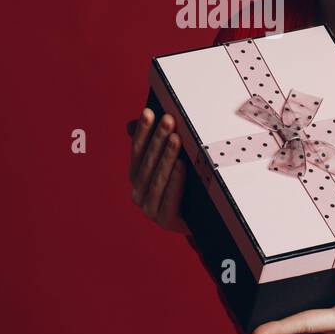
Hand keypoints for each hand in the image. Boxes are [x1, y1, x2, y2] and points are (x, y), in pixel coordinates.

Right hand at [126, 107, 189, 234]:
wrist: (204, 219)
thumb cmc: (186, 186)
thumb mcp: (170, 162)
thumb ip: (153, 144)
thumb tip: (130, 124)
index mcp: (137, 176)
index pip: (137, 150)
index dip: (142, 131)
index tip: (149, 112)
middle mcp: (138, 192)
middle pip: (147, 162)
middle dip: (158, 139)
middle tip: (168, 119)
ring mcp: (150, 209)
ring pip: (157, 179)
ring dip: (166, 157)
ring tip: (176, 138)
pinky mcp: (165, 221)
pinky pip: (169, 200)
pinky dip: (175, 181)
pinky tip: (181, 165)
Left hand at [251, 264, 334, 333]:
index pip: (310, 323)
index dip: (283, 326)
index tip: (258, 332)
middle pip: (303, 322)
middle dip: (277, 320)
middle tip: (247, 314)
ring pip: (310, 322)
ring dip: (288, 317)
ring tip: (262, 305)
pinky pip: (319, 319)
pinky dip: (304, 313)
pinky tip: (294, 298)